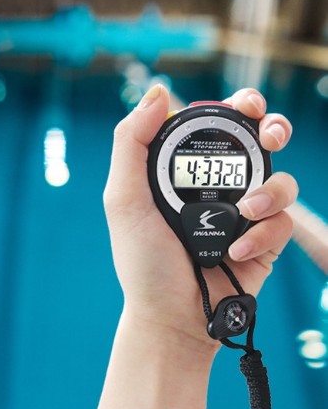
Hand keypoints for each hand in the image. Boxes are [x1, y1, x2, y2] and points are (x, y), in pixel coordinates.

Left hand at [104, 86, 296, 352]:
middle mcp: (216, 189)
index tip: (244, 105)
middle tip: (269, 131)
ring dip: (271, 188)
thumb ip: (132, 145)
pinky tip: (237, 251)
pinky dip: (263, 232)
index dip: (233, 109)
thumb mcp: (125, 200)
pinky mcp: (264, 241)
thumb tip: (158, 91)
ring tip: (247, 208)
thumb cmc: (143, 261)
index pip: (213, 130)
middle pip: (257, 144)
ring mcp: (243, 214)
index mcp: (183, 174)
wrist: (170, 317)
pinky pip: (282, 221)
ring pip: (281, 178)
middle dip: (272, 128)